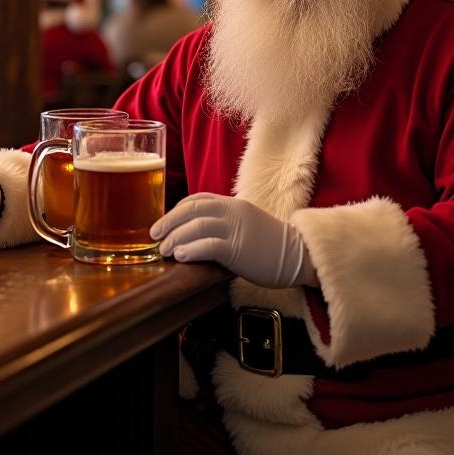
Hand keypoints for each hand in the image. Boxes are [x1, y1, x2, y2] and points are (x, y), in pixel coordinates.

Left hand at [150, 192, 318, 288]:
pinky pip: (209, 245)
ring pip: (197, 225)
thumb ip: (226, 222)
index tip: (165, 222)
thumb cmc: (271, 245)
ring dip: (175, 237)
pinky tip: (180, 255)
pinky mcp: (239, 248)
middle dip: (169, 222)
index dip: (177, 209)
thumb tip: (198, 232)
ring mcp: (236, 228)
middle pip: (192, 209)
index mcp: (234, 204)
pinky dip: (190, 249)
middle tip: (154, 235)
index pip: (199, 199)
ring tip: (164, 250)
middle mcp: (233, 211)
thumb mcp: (247, 224)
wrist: (299, 255)